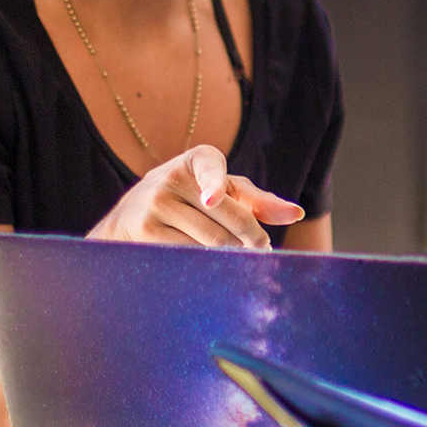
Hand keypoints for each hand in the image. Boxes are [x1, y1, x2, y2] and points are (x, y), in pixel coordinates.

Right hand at [89, 145, 304, 247]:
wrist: (128, 219)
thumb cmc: (192, 200)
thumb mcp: (223, 192)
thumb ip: (260, 201)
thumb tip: (297, 214)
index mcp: (198, 159)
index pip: (210, 168)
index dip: (213, 185)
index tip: (212, 200)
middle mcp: (171, 176)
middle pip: (227, 217)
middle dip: (252, 238)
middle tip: (263, 251)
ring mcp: (155, 204)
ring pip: (211, 240)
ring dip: (233, 254)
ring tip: (241, 259)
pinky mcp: (144, 231)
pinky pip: (189, 254)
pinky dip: (209, 264)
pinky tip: (214, 267)